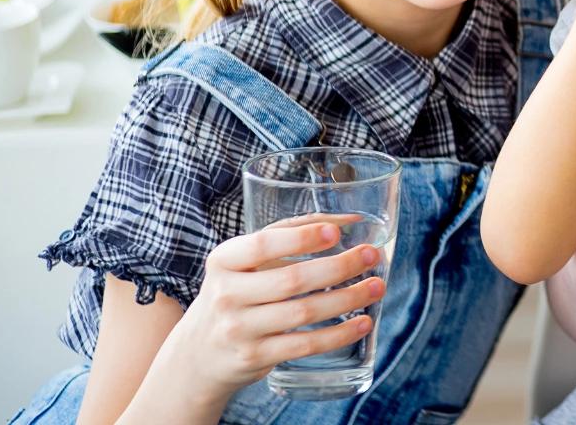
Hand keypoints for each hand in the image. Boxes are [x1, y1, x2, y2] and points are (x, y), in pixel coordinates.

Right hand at [163, 221, 384, 393]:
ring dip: (347, 298)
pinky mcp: (254, 357)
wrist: (198, 352)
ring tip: (377, 286)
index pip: (263, 245)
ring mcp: (239, 328)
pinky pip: (304, 344)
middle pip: (292, 279)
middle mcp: (227, 294)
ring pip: (303, 311)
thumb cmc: (237, 291)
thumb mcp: (246, 260)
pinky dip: (338, 334)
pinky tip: (362, 322)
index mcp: (224, 260)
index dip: (302, 238)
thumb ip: (290, 233)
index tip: (337, 232)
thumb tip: (348, 219)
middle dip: (339, 266)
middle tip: (372, 255)